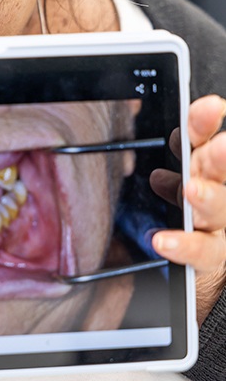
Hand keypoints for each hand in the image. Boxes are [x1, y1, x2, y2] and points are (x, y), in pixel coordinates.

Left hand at [151, 95, 225, 324]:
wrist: (203, 272)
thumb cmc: (193, 221)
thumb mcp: (181, 189)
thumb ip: (175, 174)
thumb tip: (160, 171)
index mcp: (208, 172)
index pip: (206, 144)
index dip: (206, 125)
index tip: (209, 107)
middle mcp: (220, 195)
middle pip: (222, 173)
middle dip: (221, 158)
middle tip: (220, 146)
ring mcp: (220, 226)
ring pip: (220, 211)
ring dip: (209, 199)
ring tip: (192, 190)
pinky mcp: (215, 257)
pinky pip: (204, 253)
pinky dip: (185, 246)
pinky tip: (162, 240)